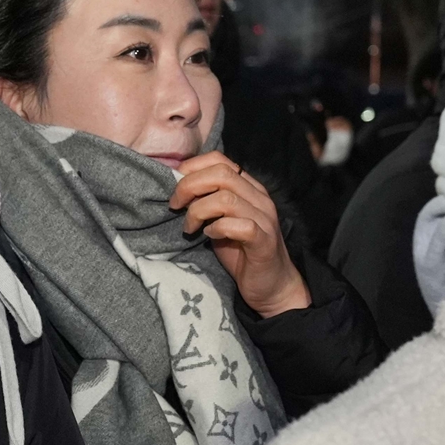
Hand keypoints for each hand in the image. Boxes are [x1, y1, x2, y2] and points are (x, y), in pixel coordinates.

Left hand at [170, 151, 309, 317]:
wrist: (270, 285)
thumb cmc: (240, 252)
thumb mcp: (219, 220)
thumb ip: (205, 201)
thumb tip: (176, 189)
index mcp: (248, 187)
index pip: (219, 159)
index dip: (191, 167)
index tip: (174, 186)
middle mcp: (259, 198)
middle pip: (221, 174)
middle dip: (189, 186)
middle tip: (175, 206)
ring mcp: (264, 219)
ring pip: (226, 199)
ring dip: (198, 211)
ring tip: (189, 228)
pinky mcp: (264, 241)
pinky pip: (240, 226)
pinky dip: (218, 228)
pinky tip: (210, 236)